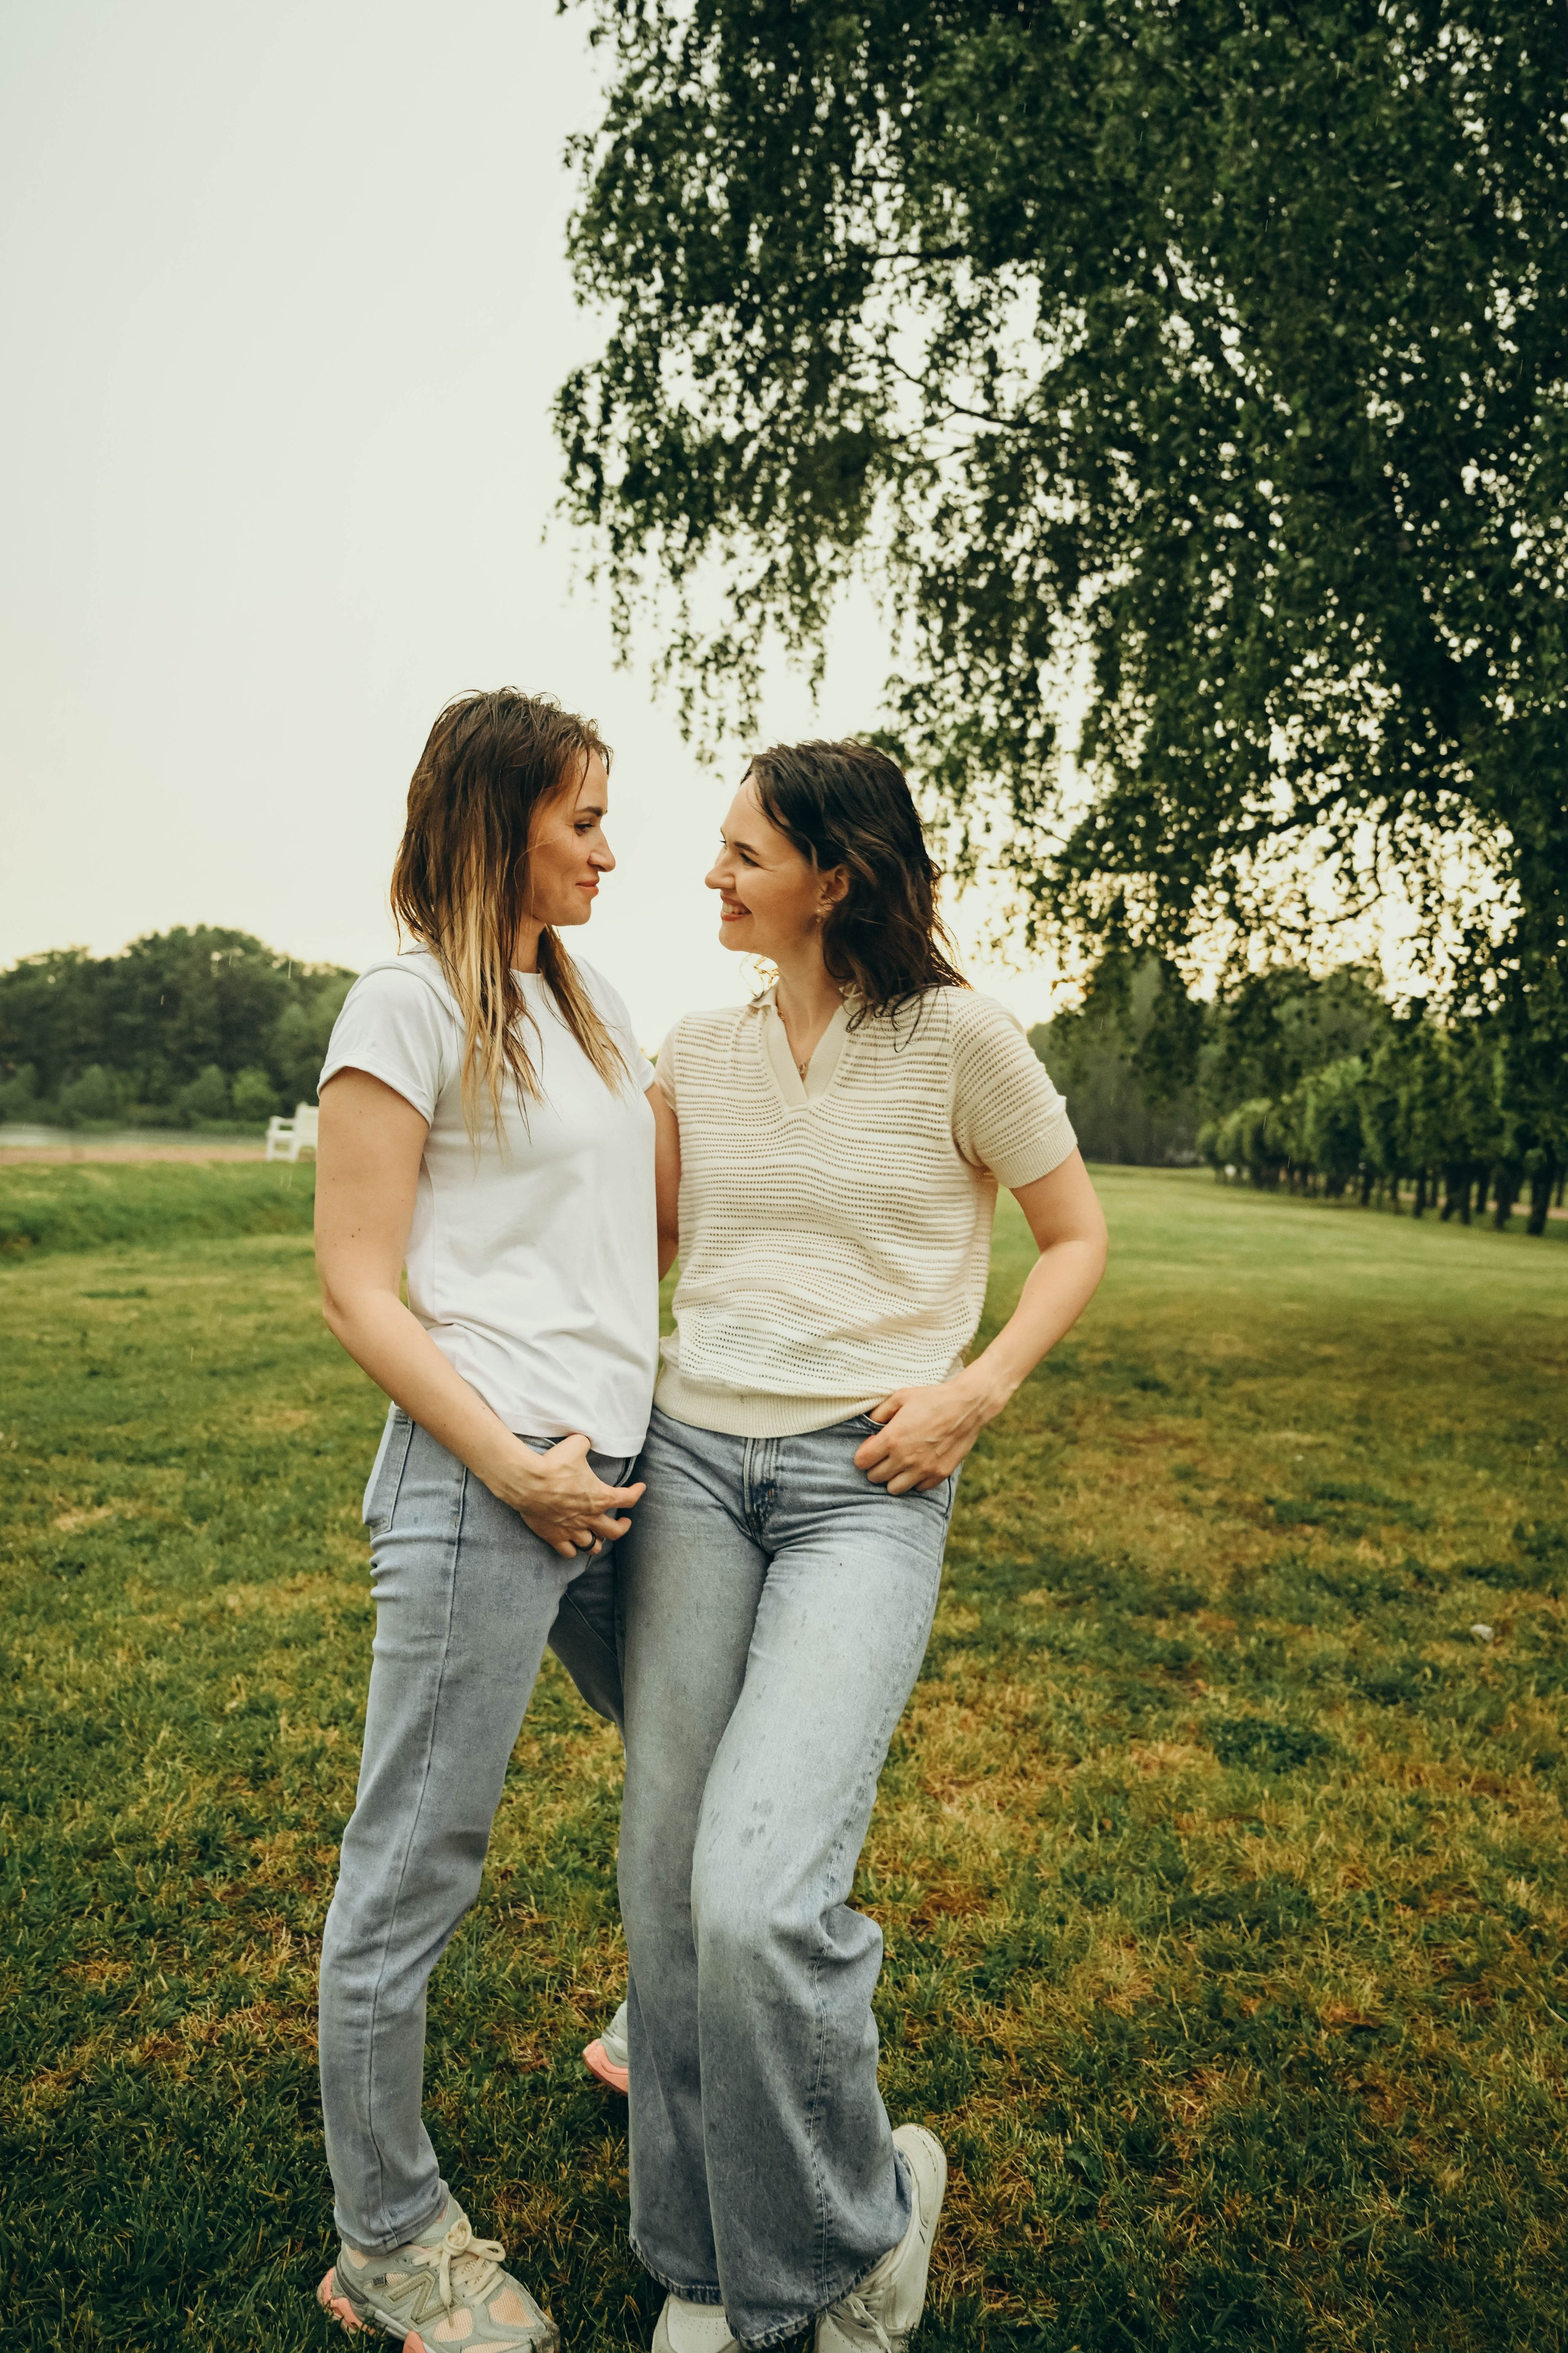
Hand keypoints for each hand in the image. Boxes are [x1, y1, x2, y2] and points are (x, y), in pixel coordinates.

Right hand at [488, 1432, 645, 1559]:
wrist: (528, 1482)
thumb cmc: (554, 1464)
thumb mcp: (576, 1445)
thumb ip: (585, 1444)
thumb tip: (584, 1440)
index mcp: (600, 1497)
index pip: (628, 1499)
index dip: (637, 1492)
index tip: (640, 1487)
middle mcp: (590, 1517)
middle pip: (615, 1532)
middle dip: (622, 1527)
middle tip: (623, 1521)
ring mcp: (572, 1530)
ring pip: (593, 1547)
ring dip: (598, 1541)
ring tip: (598, 1535)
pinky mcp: (554, 1536)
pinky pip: (569, 1552)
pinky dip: (573, 1549)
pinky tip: (573, 1544)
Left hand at [851, 1375, 994, 1494]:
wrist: (967, 1405)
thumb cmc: (932, 1398)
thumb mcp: (900, 1397)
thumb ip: (879, 1412)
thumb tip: (869, 1424)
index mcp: (892, 1439)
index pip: (861, 1462)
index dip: (863, 1454)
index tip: (872, 1446)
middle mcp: (905, 1459)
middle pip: (875, 1477)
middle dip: (876, 1466)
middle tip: (885, 1455)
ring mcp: (923, 1469)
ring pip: (894, 1489)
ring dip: (893, 1477)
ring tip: (901, 1464)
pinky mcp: (939, 1474)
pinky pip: (918, 1488)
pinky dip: (915, 1480)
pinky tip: (919, 1465)